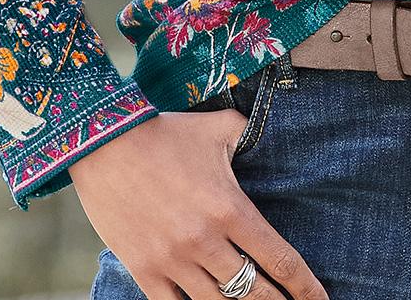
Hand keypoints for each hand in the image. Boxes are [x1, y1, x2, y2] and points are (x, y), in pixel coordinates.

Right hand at [71, 108, 328, 299]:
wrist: (106, 143)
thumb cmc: (166, 133)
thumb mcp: (217, 128)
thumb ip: (246, 134)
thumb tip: (266, 132)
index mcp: (230, 208)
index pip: (279, 259)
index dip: (304, 287)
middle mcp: (206, 241)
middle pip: (253, 292)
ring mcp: (174, 260)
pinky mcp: (145, 270)